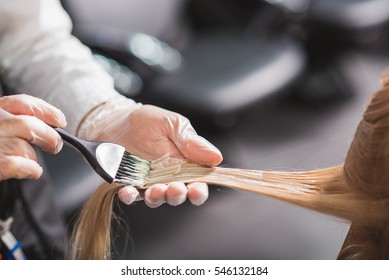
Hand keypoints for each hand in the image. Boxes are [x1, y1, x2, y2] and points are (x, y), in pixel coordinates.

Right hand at [0, 94, 65, 179]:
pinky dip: (31, 169)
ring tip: (31, 163)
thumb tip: (46, 126)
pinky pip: (19, 165)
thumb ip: (9, 123)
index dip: (46, 110)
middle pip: (29, 124)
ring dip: (33, 157)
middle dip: (49, 136)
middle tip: (55, 145)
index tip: (60, 120)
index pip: (22, 102)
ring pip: (24, 147)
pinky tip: (31, 172)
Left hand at [79, 98, 222, 206]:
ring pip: (156, 198)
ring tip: (155, 190)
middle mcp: (168, 178)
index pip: (197, 184)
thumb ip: (192, 142)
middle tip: (175, 188)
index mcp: (185, 165)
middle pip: (177, 195)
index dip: (199, 191)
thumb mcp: (174, 124)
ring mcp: (147, 183)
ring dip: (157, 198)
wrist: (117, 119)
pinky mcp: (128, 184)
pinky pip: (130, 195)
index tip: (197, 190)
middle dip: (177, 195)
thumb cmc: (149, 122)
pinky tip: (128, 191)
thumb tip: (217, 157)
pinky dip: (130, 196)